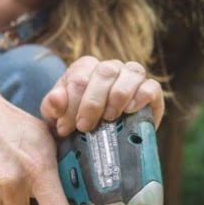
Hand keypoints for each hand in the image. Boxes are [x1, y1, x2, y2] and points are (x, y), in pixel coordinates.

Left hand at [40, 56, 164, 136]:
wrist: (95, 137)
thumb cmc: (74, 121)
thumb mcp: (56, 116)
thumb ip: (52, 106)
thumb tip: (55, 98)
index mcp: (85, 67)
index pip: (79, 77)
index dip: (71, 103)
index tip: (66, 127)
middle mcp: (110, 67)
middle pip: (105, 72)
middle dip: (92, 102)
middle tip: (85, 127)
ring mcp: (132, 76)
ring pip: (131, 72)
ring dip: (118, 96)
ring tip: (109, 117)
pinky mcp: (151, 91)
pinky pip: (151, 86)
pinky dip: (141, 97)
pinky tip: (130, 110)